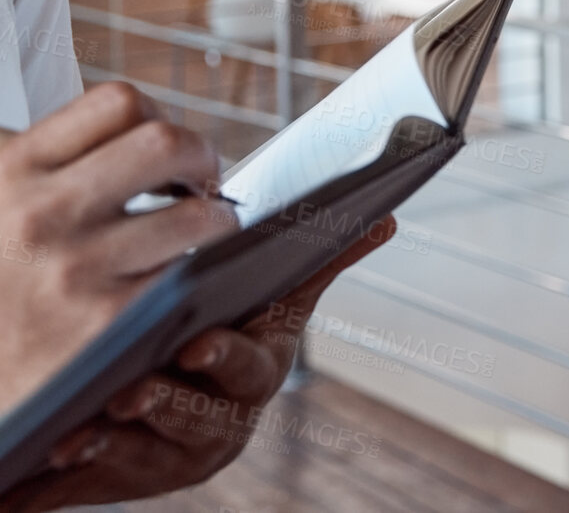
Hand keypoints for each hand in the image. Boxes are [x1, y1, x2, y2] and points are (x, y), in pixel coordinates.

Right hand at [0, 83, 238, 414]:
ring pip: (200, 214)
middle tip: (201, 183)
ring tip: (206, 237)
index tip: (160, 147)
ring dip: (217, 224)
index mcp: (12, 171)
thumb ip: (35, 158)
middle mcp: (41, 213)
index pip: (118, 102)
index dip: (156, 116)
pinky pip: (195, 279)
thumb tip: (116, 118)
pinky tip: (196, 283)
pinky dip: (209, 277)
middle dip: (201, 159)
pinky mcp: (108, 324)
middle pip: (168, 143)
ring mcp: (76, 269)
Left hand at [1, 217, 397, 511]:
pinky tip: (58, 442)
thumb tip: (383, 219)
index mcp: (259, 372)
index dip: (225, 358)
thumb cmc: (229, 337)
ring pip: (149, 450)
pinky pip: (101, 476)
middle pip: (200, 417)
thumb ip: (320, 262)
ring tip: (90, 414)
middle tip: (133, 390)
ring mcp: (175, 454)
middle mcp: (224, 420)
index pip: (249, 367)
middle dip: (168, 405)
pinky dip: (80, 461)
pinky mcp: (125, 477)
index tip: (197, 345)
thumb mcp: (273, 302)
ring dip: (120, 436)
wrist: (183, 397)